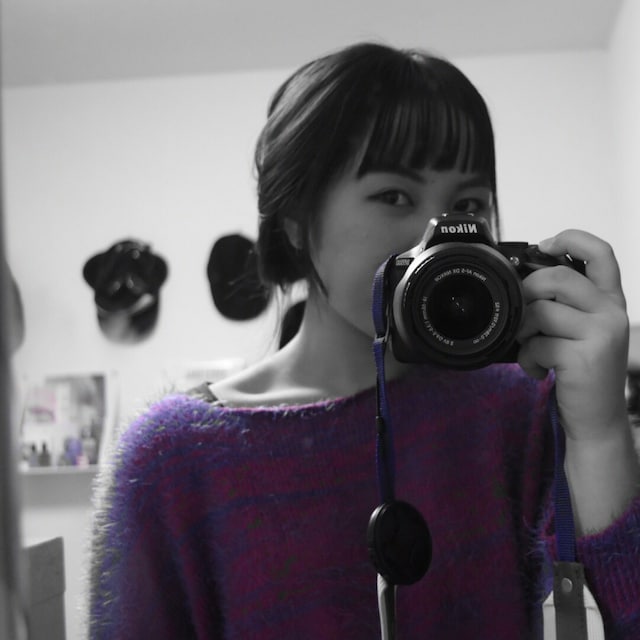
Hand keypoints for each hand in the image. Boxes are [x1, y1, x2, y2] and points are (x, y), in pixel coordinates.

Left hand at [516, 229, 629, 442]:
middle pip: (556, 277)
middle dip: (527, 293)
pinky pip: (537, 344)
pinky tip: (538, 370)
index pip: (601, 252)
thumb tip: (524, 281)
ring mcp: (601, 334)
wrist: (598, 419)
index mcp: (611, 300)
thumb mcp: (583, 331)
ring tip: (531, 347)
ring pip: (540, 311)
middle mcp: (612, 312)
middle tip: (525, 316)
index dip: (571, 238)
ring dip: (523, 331)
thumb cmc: (582, 371)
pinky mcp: (585, 357)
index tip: (543, 245)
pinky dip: (527, 359)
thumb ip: (566, 305)